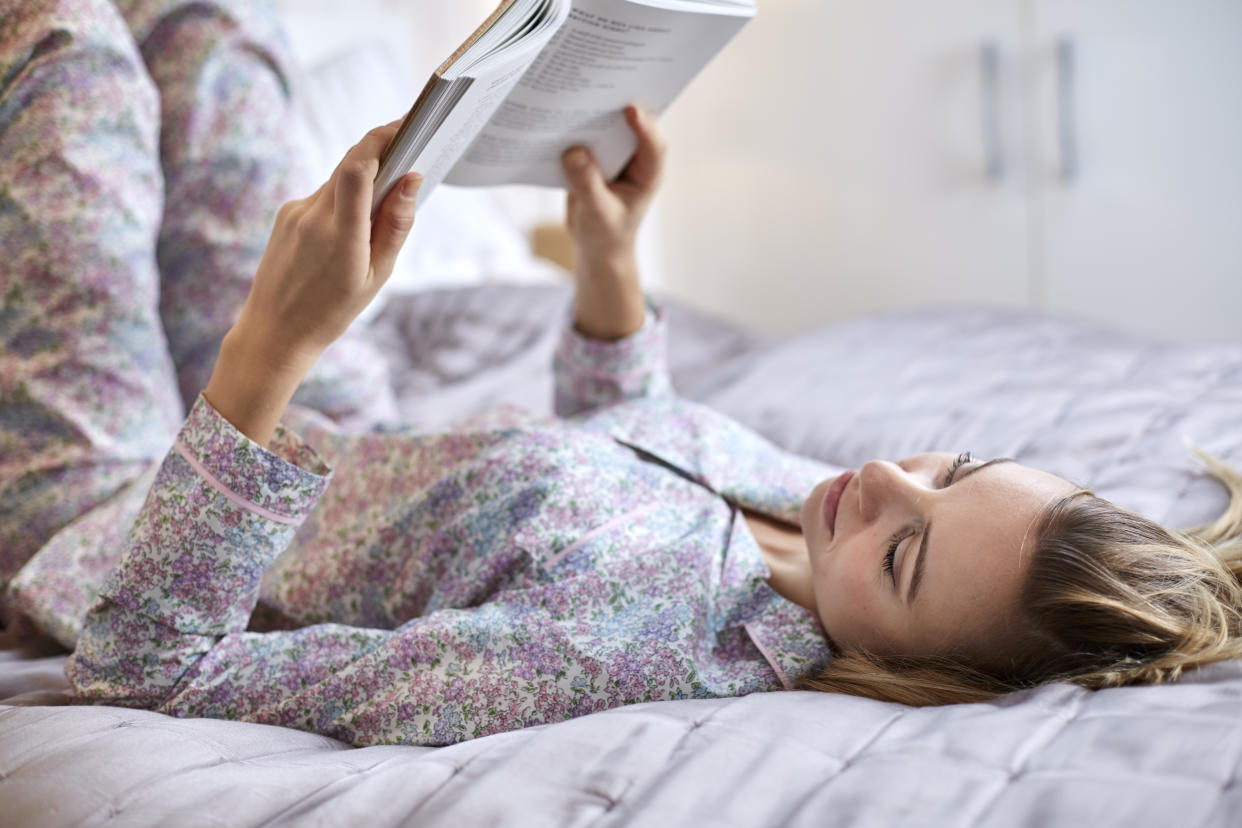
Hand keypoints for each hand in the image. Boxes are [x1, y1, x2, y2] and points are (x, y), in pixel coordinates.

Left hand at [204, 121, 421, 443]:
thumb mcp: (376, 276)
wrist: (274, 332)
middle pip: (351, 163)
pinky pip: (324, 196)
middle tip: (410, 148)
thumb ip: (395, 225)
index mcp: (341, 234)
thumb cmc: (331, 311)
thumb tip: (412, 180)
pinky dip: (344, 200)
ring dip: (363, 182)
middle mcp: (313, 215)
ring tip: (383, 204)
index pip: (359, 166)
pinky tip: (350, 230)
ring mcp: (295, 212)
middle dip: (381, 151)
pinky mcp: (286, 215)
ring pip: (338, 179)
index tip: (409, 127)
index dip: (383, 138)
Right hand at [562, 104, 665, 262]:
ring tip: (572, 92)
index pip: (652, 145)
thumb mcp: (597, 214)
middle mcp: (633, 158)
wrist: (596, 247)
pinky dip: (573, 126)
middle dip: (615, 105)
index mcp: (648, 174)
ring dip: (591, 111)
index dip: (643, 126)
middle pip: (629, 124)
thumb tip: (573, 152)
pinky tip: (554, 115)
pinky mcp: (593, 155)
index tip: (629, 108)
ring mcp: (613, 154)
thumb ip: (587, 185)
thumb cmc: (605, 234)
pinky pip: (585, 134)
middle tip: (600, 83)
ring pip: (605, 125)